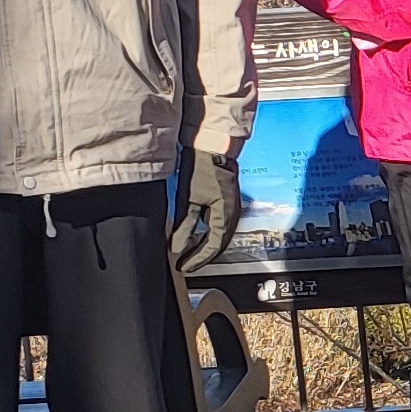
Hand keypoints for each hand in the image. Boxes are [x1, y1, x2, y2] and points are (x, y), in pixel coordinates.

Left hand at [170, 146, 238, 275]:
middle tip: (184, 264)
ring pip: (219, 235)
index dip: (197, 259)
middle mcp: (233, 214)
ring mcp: (231, 208)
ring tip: (187, 253)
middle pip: (218, 244)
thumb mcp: (188, 198)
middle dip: (201, 255)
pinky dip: (206, 234)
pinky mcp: (226, 202)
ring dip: (204, 245)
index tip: (183, 267)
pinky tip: (194, 235)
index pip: (213, 246)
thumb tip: (177, 248)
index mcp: (227, 214)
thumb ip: (183, 226)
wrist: (212, 144)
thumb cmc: (202, 166)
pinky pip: (218, 225)